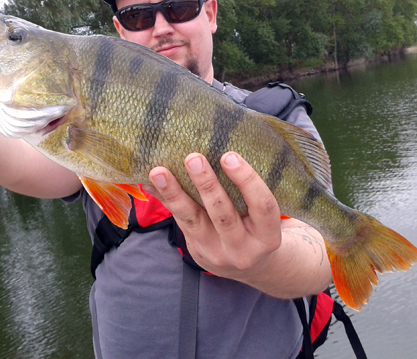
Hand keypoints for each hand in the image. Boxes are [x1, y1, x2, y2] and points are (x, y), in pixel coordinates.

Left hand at [143, 151, 283, 282]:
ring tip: (159, 171)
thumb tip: (224, 150)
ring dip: (174, 193)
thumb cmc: (260, 227)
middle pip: (223, 215)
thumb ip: (251, 190)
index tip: (229, 156)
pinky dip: (164, 201)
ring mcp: (217, 254)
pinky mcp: (197, 252)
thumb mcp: (265, 214)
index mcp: (268, 236)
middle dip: (207, 185)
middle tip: (193, 158)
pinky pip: (179, 223)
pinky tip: (148, 185)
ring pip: (193, 221)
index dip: (247, 180)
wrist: (252, 265)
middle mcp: (243, 249)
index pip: (262, 206)